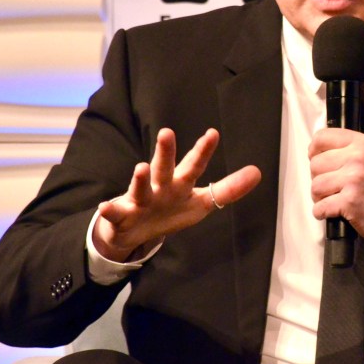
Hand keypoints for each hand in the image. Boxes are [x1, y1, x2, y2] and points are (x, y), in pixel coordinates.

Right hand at [93, 128, 260, 261]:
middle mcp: (160, 186)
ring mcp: (140, 200)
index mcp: (180, 183)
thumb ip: (228, 189)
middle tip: (167, 132)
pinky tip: (105, 206)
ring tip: (140, 167)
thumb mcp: (202, 202)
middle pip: (164, 167)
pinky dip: (110, 210)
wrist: (133, 231)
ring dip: (139, 179)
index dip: (203, 151)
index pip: (194, 165)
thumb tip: (257, 172)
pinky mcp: (123, 216)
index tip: (213, 133)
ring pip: (140, 188)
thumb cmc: (170, 209)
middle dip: (166, 152)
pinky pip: (115, 214)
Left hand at [308, 128, 363, 250]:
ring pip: (315, 186)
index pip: (322, 137)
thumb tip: (317, 155)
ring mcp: (353, 179)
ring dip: (320, 198)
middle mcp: (357, 158)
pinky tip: (335, 213)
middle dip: (319, 179)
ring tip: (334, 201)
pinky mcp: (350, 202)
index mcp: (362, 143)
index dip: (315, 152)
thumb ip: (349, 152)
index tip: (321, 164)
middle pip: (315, 164)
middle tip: (333, 188)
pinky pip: (320, 207)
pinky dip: (322, 213)